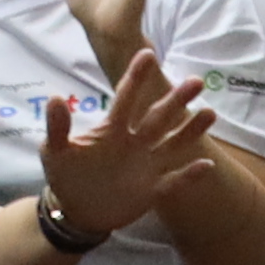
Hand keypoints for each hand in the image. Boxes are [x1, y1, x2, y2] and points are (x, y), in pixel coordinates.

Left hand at [33, 46, 219, 248]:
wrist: (77, 211)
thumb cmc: (66, 175)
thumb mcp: (55, 152)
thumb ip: (57, 127)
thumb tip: (53, 98)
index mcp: (111, 130)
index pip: (126, 98)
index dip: (136, 77)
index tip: (147, 53)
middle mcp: (134, 143)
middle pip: (158, 117)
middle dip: (176, 100)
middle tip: (196, 81)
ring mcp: (146, 166)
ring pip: (173, 144)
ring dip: (191, 130)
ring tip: (210, 113)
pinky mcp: (153, 190)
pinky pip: (175, 181)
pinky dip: (190, 174)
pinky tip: (207, 165)